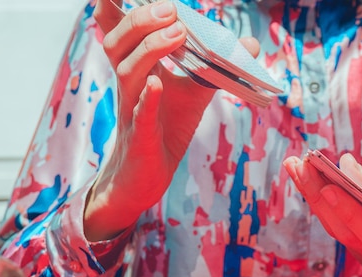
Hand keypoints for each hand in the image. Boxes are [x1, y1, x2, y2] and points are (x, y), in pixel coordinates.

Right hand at [85, 0, 258, 240]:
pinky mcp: (140, 139)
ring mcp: (131, 112)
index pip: (118, 31)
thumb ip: (215, 68)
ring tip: (175, 33)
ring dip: (149, 50)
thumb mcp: (192, 94)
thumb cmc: (165, 128)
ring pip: (126, 73)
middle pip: (117, 44)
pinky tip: (157, 85)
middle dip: (141, 21)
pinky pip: (139, 116)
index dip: (112, 7)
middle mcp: (128, 85)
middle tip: (171, 10)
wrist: (146, 175)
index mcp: (136, 69)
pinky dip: (147, 99)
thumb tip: (249, 44)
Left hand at [283, 153, 361, 275]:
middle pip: (348, 231)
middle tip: (298, 164)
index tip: (328, 187)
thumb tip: (344, 167)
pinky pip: (340, 231)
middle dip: (319, 195)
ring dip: (314, 198)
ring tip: (296, 168)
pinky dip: (324, 205)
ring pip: (339, 231)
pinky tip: (309, 182)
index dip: (352, 214)